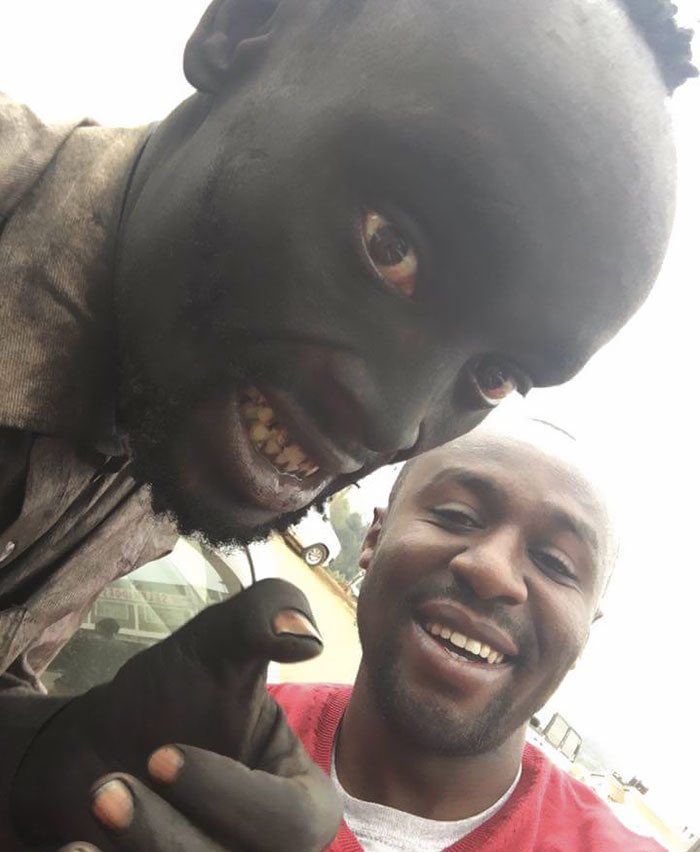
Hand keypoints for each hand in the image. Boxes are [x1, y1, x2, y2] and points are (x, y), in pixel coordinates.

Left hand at [11, 579, 341, 850]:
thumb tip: (307, 635)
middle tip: (107, 791)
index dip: (229, 797)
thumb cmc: (174, 693)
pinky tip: (76, 846)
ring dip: (137, 847)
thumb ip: (264, 617)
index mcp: (305, 803)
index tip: (163, 756)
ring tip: (97, 797)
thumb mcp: (217, 642)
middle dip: (166, 833)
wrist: (107, 744)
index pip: (291, 823)